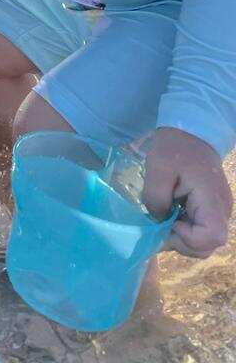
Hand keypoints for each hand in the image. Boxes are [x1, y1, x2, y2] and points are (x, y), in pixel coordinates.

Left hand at [142, 127, 231, 257]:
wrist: (190, 131)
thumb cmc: (175, 147)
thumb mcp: (157, 168)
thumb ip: (156, 198)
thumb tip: (157, 222)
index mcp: (212, 199)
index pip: (212, 237)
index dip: (189, 238)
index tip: (171, 221)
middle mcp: (221, 209)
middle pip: (208, 245)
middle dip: (181, 242)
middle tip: (160, 227)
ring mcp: (218, 210)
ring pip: (204, 241)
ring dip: (182, 238)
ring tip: (163, 221)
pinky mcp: (211, 208)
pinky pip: (201, 229)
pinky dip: (185, 229)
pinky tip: (170, 216)